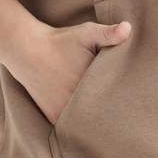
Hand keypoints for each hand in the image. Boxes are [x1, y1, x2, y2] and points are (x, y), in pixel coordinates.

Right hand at [6, 18, 132, 125]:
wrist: (26, 49)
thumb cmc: (60, 40)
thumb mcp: (86, 33)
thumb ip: (108, 34)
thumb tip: (129, 28)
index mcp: (89, 86)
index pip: (114, 102)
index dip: (124, 103)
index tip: (131, 101)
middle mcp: (74, 103)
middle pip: (101, 116)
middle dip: (112, 115)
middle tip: (126, 117)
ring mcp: (63, 112)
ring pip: (86, 126)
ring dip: (95, 123)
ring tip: (110, 125)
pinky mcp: (53, 117)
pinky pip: (72, 129)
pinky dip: (79, 127)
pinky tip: (89, 123)